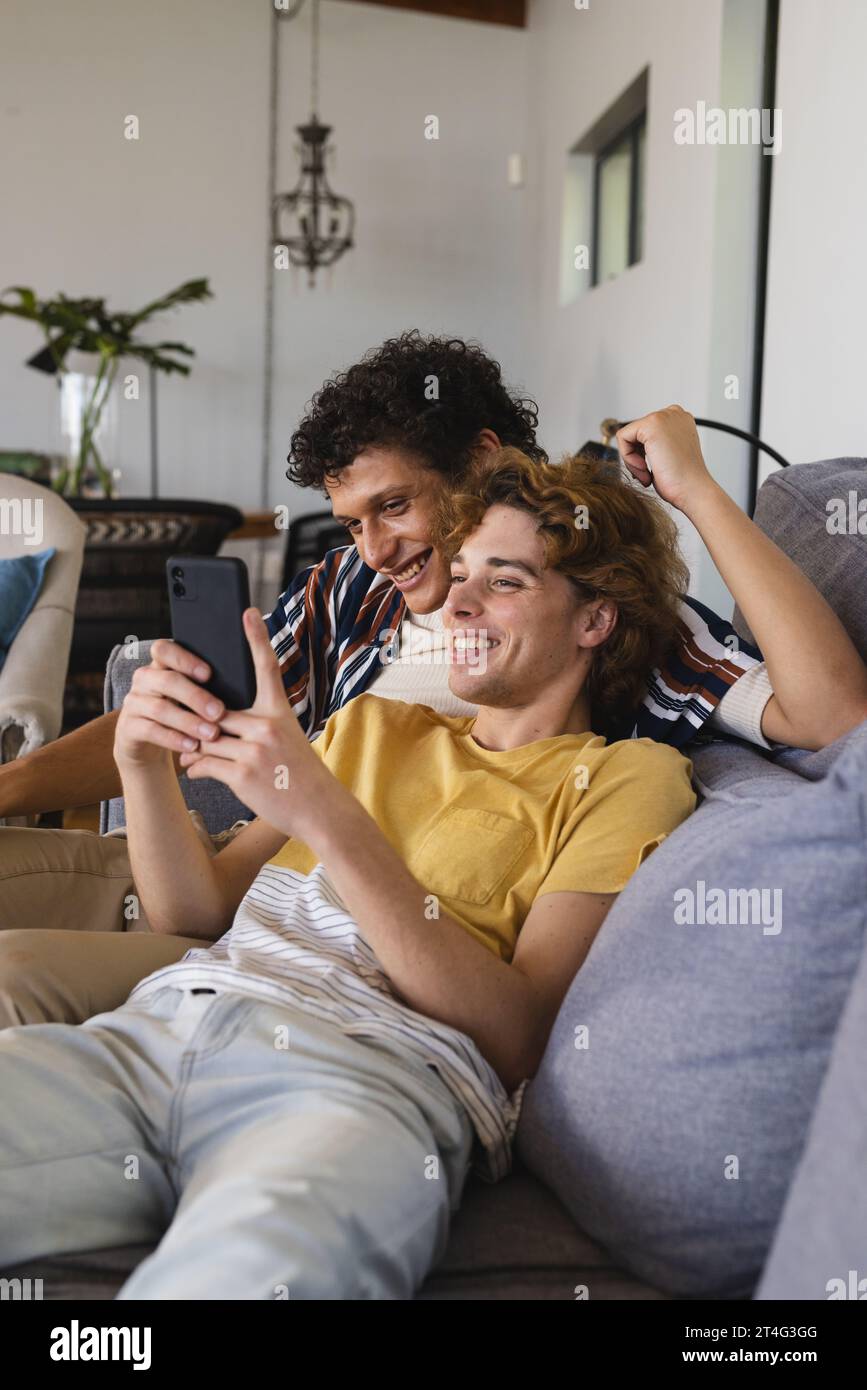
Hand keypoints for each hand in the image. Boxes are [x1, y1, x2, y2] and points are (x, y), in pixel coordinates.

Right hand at [114, 638, 225, 770]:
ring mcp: (134, 702)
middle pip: (167, 681)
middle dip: (196, 696)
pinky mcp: (128, 726)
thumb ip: (208, 686)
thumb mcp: (193, 698)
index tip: (209, 674)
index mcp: (161, 665)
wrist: (150, 745)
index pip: (164, 649)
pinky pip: (150, 730)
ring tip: (211, 734)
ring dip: (189, 722)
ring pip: (160, 708)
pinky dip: (173, 739)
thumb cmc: (183, 714)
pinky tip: (192, 746)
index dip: (185, 660)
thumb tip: (242, 684)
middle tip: (219, 712)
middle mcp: (144, 679)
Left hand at [177, 608, 327, 837]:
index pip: (266, 667)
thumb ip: (255, 727)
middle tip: (184, 724)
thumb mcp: (286, 739)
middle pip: (217, 711)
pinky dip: (194, 767)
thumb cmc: (300, 774)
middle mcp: (267, 726)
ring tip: (189, 755)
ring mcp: (254, 750)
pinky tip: (193, 770)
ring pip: (206, 738)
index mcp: (280, 712)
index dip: (257, 637)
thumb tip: (212, 726)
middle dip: (200, 721)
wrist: (319, 810)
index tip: (248, 612)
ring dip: (193, 748)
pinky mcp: (242, 774)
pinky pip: (203, 762)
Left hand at [615, 405, 716, 513]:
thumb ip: (655, 444)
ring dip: (633, 460)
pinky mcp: (651, 424)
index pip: (646, 432)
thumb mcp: (668, 456)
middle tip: (649, 475)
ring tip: (648, 475)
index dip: (644, 454)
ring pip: (628, 435)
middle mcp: (674, 414)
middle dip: (637, 457)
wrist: (692, 489)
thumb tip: (633, 446)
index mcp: (681, 420)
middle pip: (636, 433)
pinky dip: (628, 458)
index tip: (654, 469)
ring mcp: (664, 416)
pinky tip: (644, 468)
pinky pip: (622, 437)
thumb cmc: (683, 481)